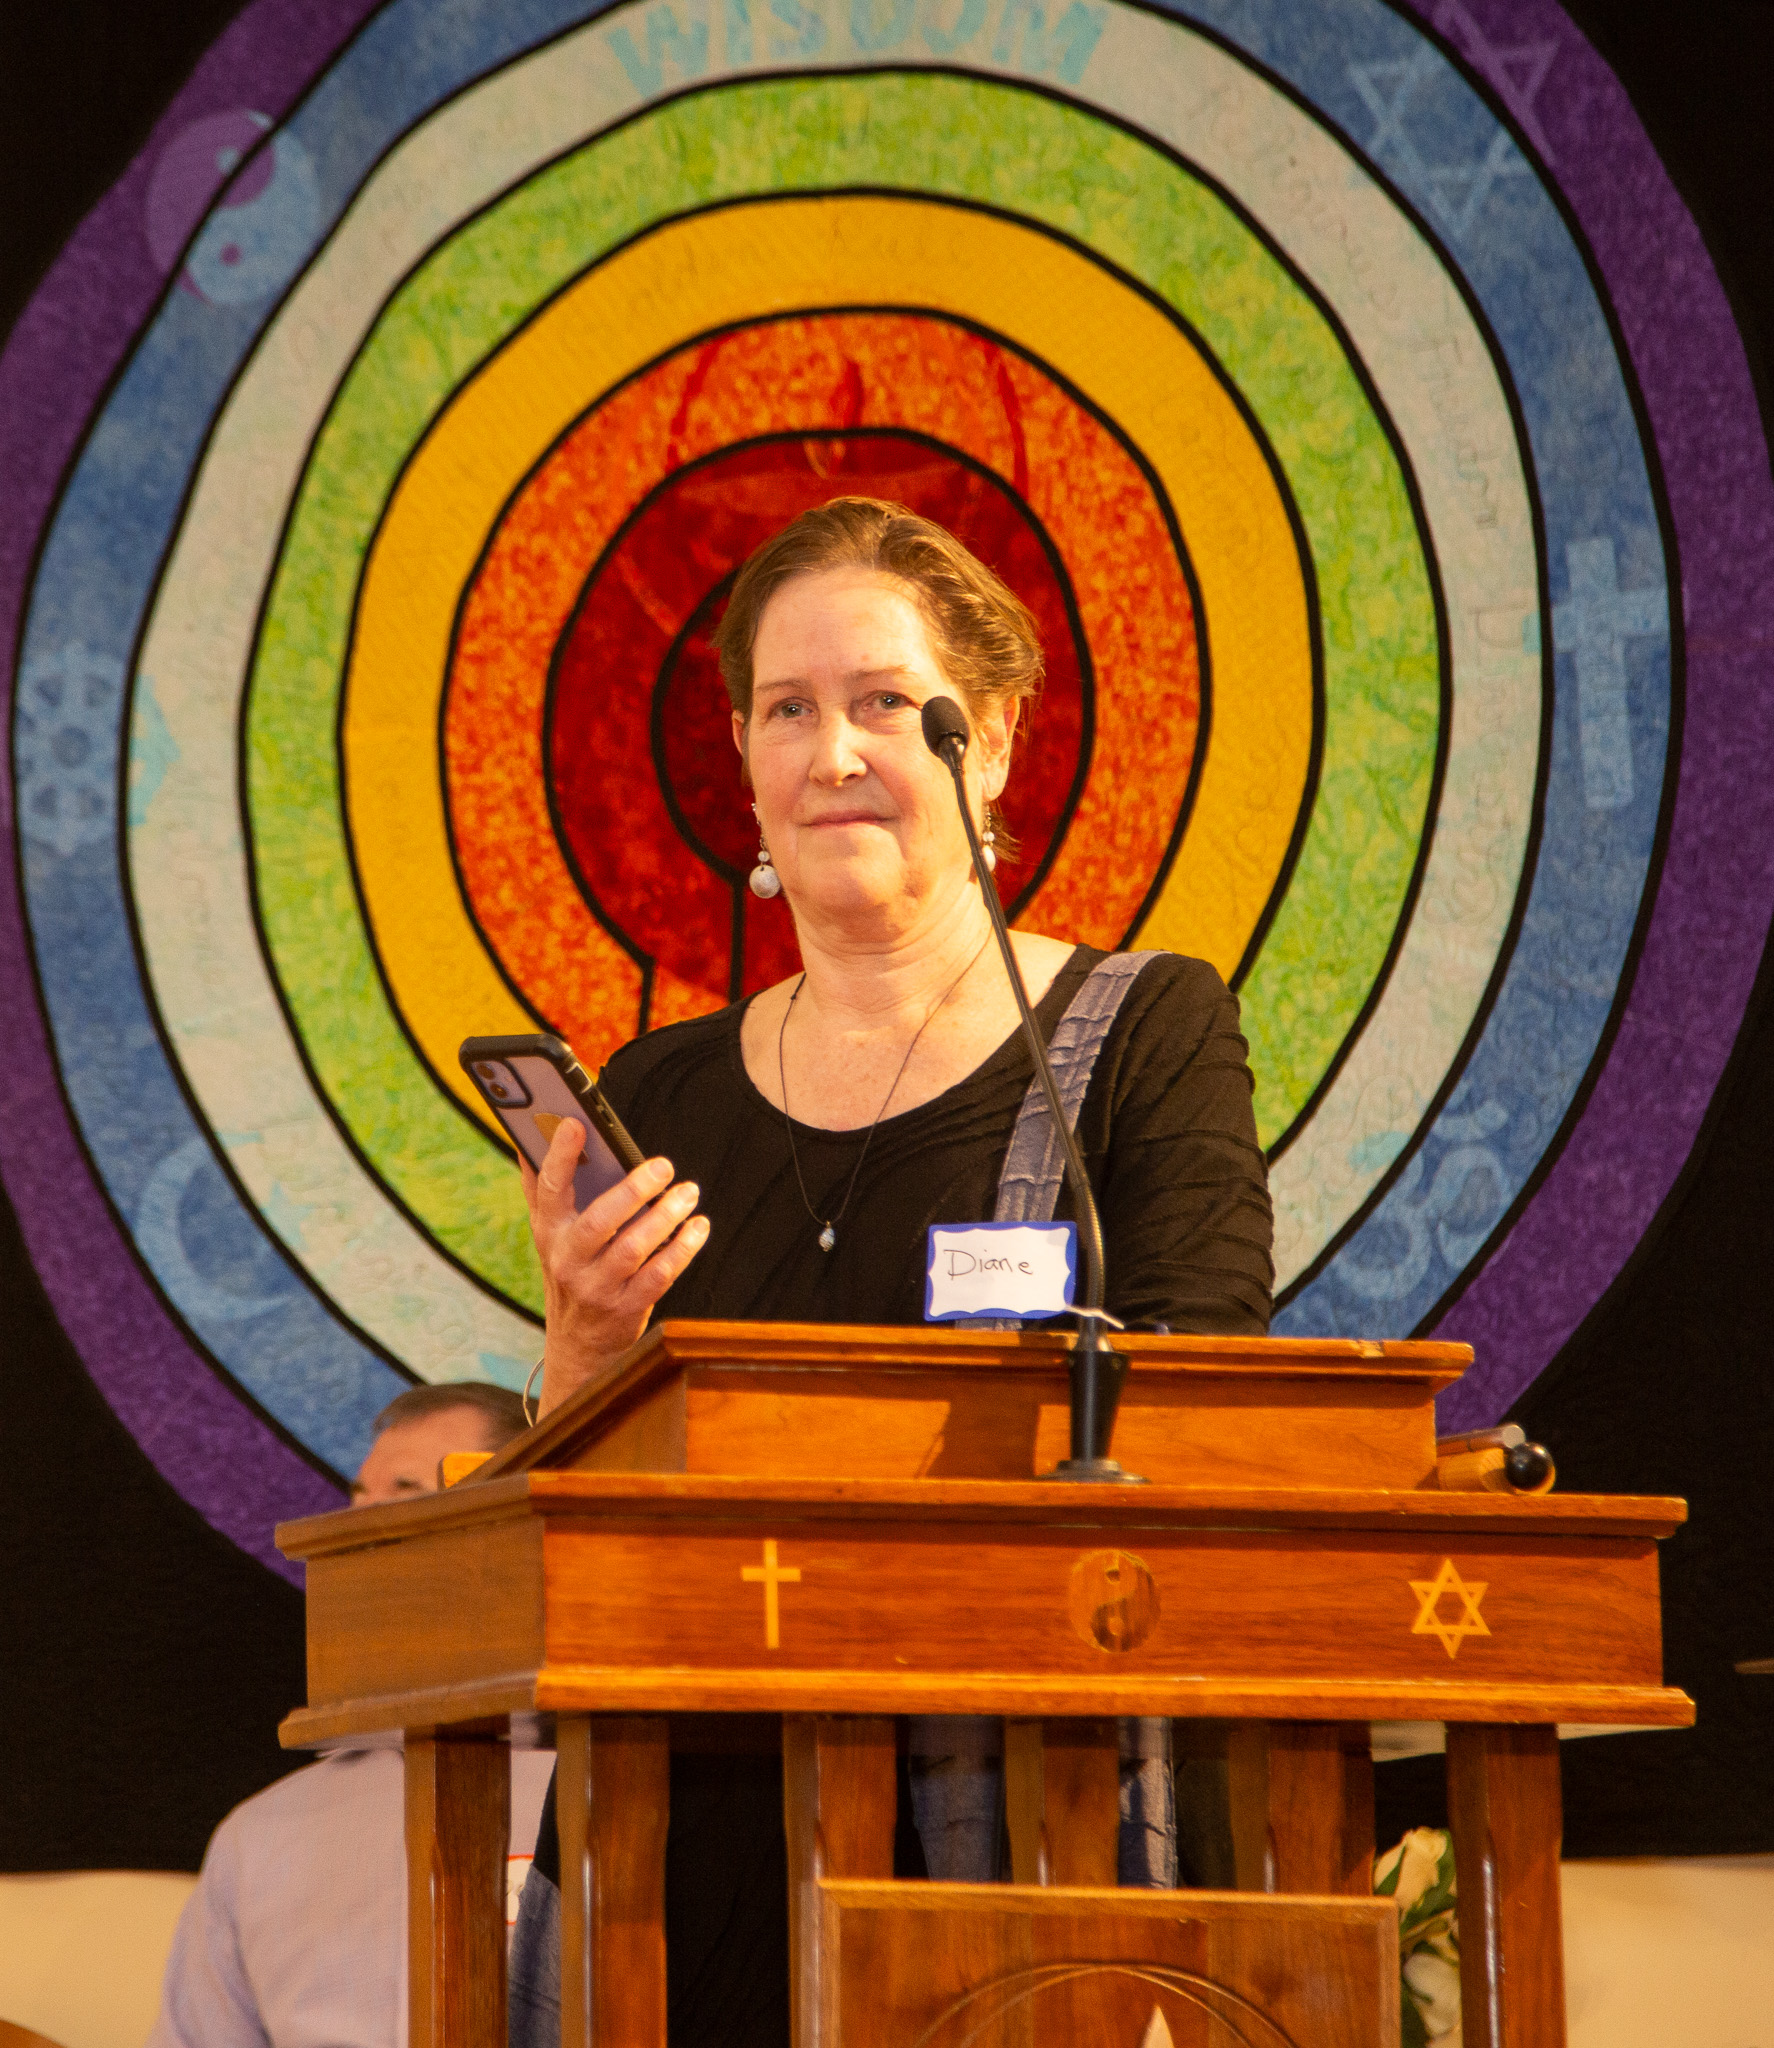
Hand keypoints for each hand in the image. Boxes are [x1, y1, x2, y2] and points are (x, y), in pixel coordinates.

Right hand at [520, 1120, 708, 1414]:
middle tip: (664, 1165)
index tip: (576, 1122)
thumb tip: (533, 1132)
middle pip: (600, 1221)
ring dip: (666, 1216)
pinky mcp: (628, 1308)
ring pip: (634, 1248)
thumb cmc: (569, 1270)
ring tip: (689, 1191)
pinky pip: (659, 1275)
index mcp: (549, 1232)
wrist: (577, 1344)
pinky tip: (698, 1226)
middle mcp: (569, 1260)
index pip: (550, 1190)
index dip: (560, 1156)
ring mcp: (598, 1287)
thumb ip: (541, 1186)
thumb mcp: (549, 1233)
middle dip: (633, 1191)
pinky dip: (682, 1249)